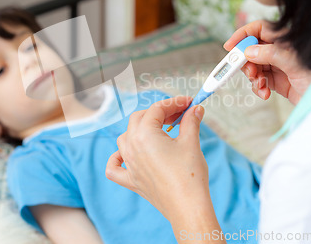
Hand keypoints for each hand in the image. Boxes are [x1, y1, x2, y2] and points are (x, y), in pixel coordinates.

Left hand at [105, 97, 214, 222]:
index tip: (189, 103)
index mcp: (144, 134)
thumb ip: (191, 121)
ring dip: (141, 129)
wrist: (187, 207)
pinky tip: (125, 155)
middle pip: (140, 118)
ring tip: (161, 131)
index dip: (174, 103)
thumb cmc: (189, 175)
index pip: (157, 109)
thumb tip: (196, 109)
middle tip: (180, 115)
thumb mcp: (191, 142)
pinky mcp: (131, 180)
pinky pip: (115, 167)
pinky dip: (117, 158)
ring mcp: (129, 164)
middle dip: (159, 113)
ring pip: (125, 137)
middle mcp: (131, 147)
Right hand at [224, 20, 310, 104]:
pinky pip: (259, 81)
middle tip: (248, 72)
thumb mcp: (294, 62)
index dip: (242, 35)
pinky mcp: (277, 81)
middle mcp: (279, 50)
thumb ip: (270, 54)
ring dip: (253, 78)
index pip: (258, 29)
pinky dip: (258, 87)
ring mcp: (277, 66)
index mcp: (284, 39)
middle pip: (252, 50)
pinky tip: (265, 92)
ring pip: (254, 67)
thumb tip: (248, 51)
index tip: (229, 46)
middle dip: (246, 62)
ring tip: (261, 85)